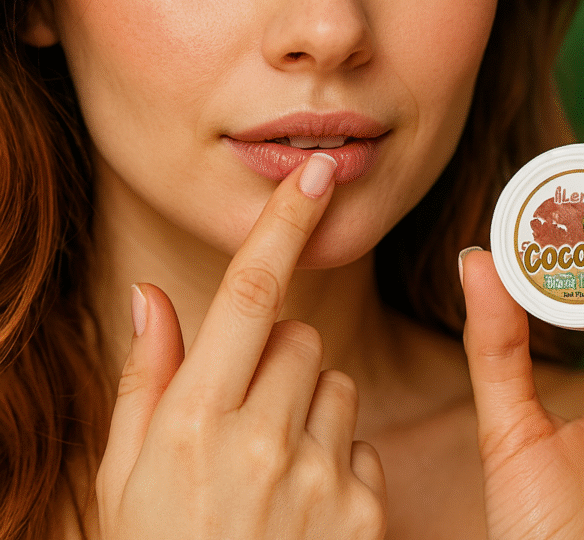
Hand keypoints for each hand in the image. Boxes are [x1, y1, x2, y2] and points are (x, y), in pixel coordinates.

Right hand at [96, 153, 385, 538]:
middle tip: (244, 414)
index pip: (248, 293)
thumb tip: (147, 296)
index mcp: (195, 420)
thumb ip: (145, 378)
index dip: (284, 224)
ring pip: (336, 383)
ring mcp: (318, 476)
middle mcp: (261, 439)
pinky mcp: (363, 509)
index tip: (317, 174)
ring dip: (310, 404)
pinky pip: (361, 440)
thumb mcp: (124, 475)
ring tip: (273, 465)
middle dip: (276, 357)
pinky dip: (337, 453)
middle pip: (299, 337)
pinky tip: (304, 499)